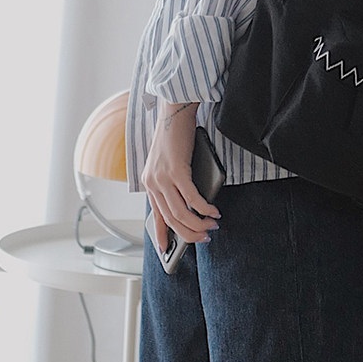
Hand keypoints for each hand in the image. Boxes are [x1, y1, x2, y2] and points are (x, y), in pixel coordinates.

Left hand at [141, 101, 221, 249]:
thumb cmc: (175, 135)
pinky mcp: (176, 170)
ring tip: (212, 226)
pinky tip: (213, 211)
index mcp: (149, 183)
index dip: (162, 235)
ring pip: (180, 213)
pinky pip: (191, 198)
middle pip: (170, 219)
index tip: (168, 249)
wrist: (174, 111)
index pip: (155, 215)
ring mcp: (163, 177)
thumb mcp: (170, 163)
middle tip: (204, 237)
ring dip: (198, 223)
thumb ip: (175, 183)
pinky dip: (204, 208)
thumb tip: (193, 204)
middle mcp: (152, 183)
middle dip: (189, 233)